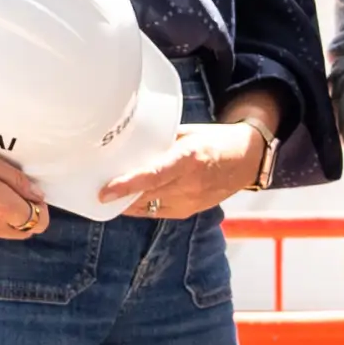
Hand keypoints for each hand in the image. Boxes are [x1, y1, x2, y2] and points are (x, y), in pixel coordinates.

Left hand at [98, 119, 269, 219]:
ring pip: (148, 207)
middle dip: (119, 197)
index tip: (104, 192)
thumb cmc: (216, 140)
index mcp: (190, 158)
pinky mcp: (190, 211)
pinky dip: (141, 206)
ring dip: (127, 203)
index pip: (153, 175)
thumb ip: (161, 141)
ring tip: (107, 195)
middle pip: (145, 195)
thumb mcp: (189, 133)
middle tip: (94, 191)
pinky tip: (129, 199)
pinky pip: (157, 211)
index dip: (127, 185)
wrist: (248, 160)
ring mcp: (191, 201)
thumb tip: (128, 143)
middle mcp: (190, 183)